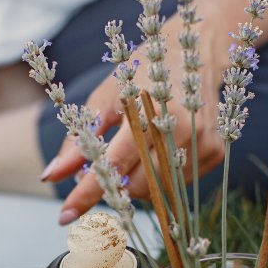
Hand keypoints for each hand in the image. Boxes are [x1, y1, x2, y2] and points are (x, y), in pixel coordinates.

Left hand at [41, 17, 225, 222]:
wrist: (196, 50)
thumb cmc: (140, 73)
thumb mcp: (104, 99)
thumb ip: (79, 141)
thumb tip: (51, 176)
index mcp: (146, 110)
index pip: (112, 165)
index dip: (86, 193)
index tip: (63, 216)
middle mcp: (179, 128)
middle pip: (136, 186)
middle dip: (115, 184)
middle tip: (109, 165)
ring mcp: (202, 141)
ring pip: (158, 190)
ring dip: (139, 182)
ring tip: (138, 150)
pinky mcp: (215, 151)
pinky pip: (179, 184)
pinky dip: (162, 176)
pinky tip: (163, 148)